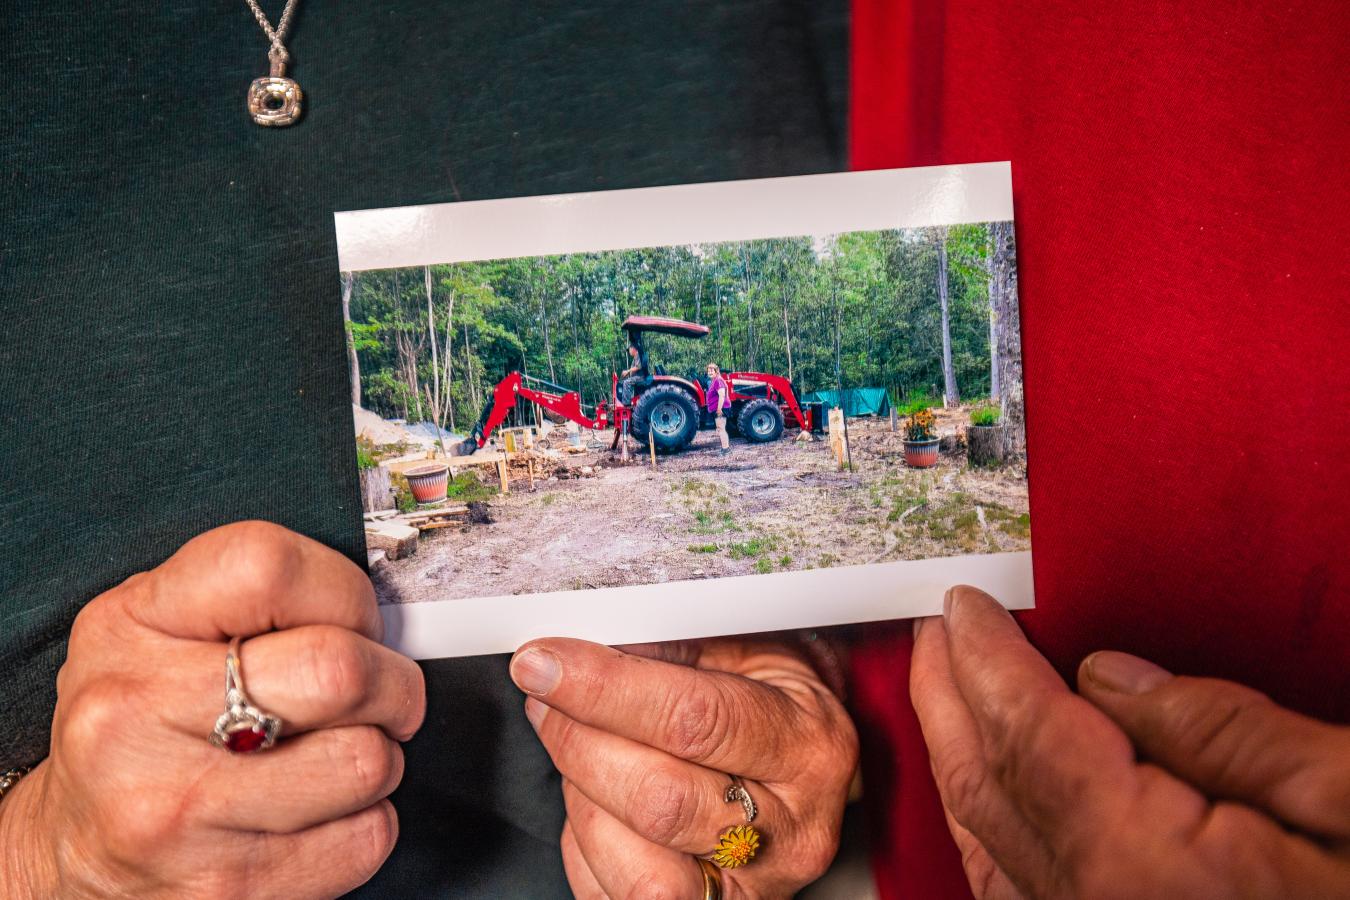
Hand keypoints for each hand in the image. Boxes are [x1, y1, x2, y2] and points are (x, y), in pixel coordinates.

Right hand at [0, 521, 425, 898]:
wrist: (73, 848)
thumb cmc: (141, 724)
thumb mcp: (156, 628)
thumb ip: (254, 600)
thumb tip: (375, 609)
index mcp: (127, 627)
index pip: (270, 569)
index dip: (343, 592)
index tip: (354, 620)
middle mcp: (136, 715)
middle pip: (339, 670)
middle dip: (392, 681)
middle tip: (383, 692)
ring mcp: (177, 810)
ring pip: (366, 760)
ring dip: (379, 756)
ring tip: (336, 754)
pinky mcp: (223, 887)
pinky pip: (366, 838)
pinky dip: (364, 822)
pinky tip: (317, 811)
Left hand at [509, 637, 857, 898]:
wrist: (807, 766)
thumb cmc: (770, 701)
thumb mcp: (744, 652)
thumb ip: (669, 651)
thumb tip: (581, 651)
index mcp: (807, 747)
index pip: (693, 721)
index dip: (604, 691)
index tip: (545, 663)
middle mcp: (793, 832)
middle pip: (658, 802)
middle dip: (579, 742)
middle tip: (546, 698)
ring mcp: (753, 889)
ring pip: (638, 868)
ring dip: (582, 799)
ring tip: (582, 750)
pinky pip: (613, 898)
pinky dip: (587, 846)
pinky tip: (601, 803)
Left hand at [911, 585, 1349, 898]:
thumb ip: (1228, 734)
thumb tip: (1112, 677)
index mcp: (1145, 862)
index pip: (1029, 732)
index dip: (987, 660)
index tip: (962, 604)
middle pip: (987, 781)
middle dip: (949, 695)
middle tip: (934, 629)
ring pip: (984, 836)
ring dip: (955, 749)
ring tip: (943, 686)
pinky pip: (1014, 886)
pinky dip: (984, 822)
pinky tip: (984, 792)